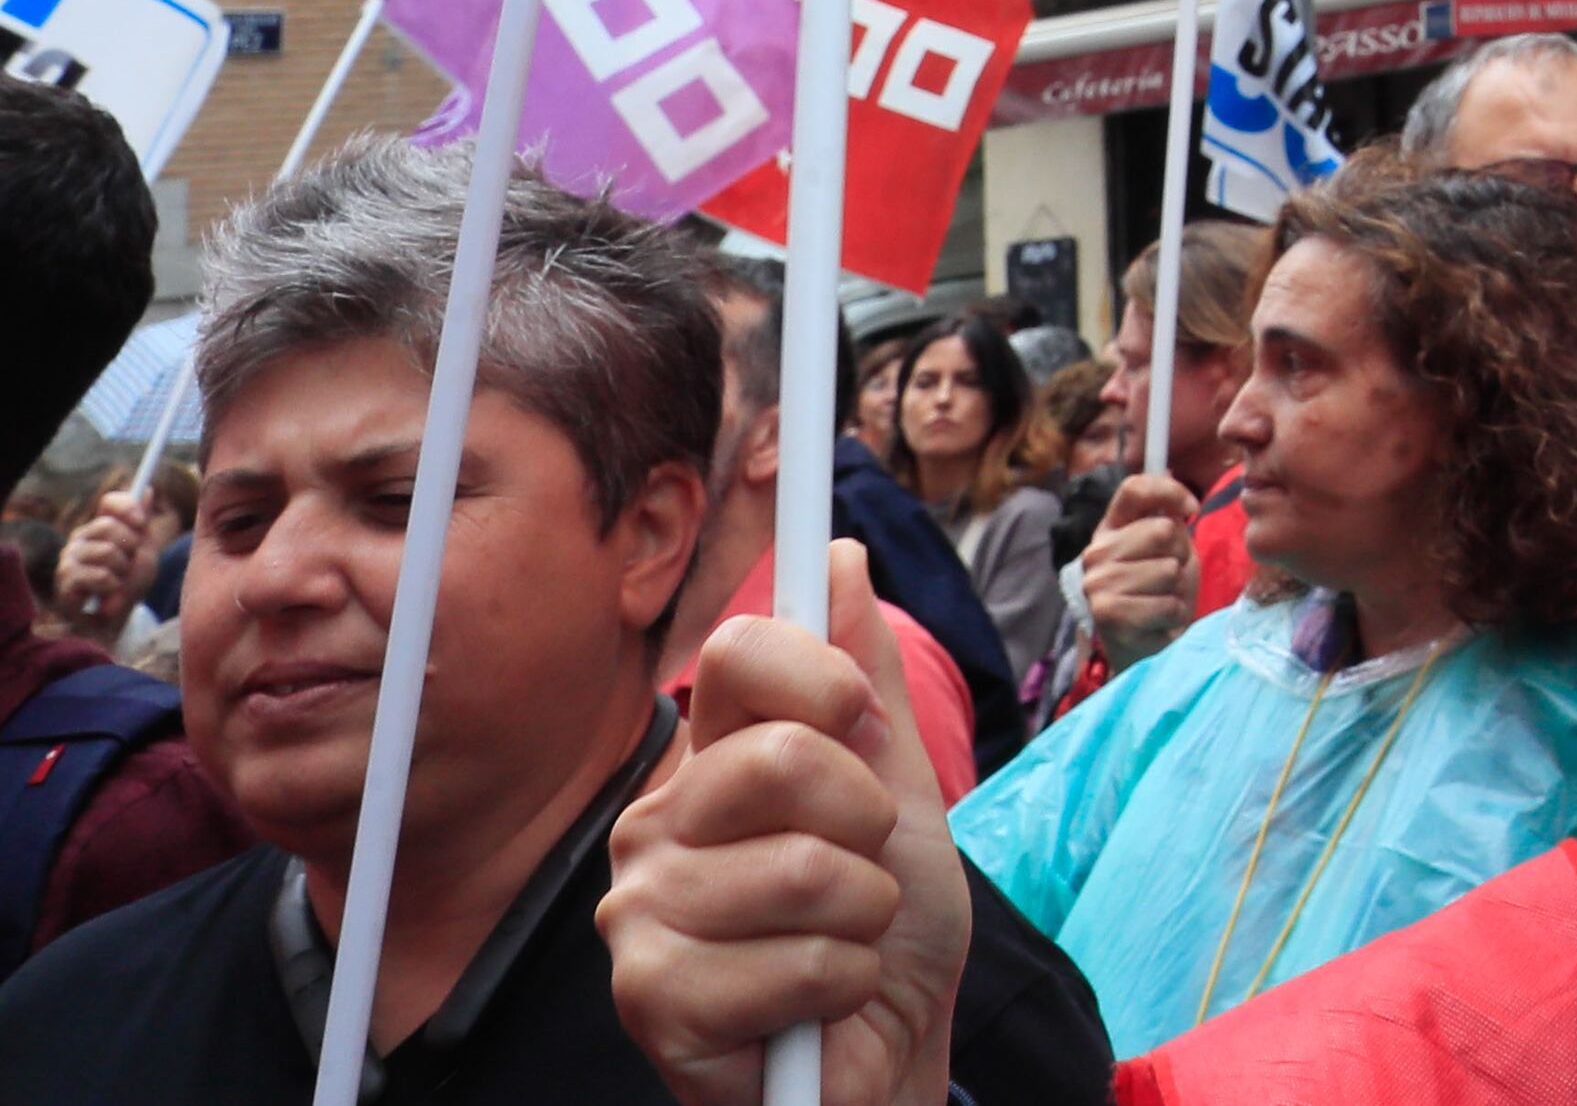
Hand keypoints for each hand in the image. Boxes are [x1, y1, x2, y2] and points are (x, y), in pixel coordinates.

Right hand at [48, 484, 152, 637]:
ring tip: (118, 583)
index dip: (129, 509)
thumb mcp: (143, 552)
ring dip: (123, 571)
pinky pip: (99, 576)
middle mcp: (80, 538)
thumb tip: (148, 489)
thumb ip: (143, 523)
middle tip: (129, 565)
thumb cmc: (128, 585)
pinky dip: (113, 586)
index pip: (110, 501)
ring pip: (106, 551)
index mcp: (100, 527)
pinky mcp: (65, 582)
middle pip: (108, 526)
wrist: (117, 620)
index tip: (143, 526)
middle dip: (130, 548)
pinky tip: (107, 594)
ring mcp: (68, 559)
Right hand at [600, 546, 965, 1105]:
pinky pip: (795, 961)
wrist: (883, 1056)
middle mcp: (656, 823)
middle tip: (860, 874)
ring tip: (838, 944)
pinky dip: (840, 984)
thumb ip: (866, 681)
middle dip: (869, 827)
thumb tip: (838, 556)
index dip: (824, 679)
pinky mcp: (650, 999)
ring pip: (802, 869)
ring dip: (863, 918)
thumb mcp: (900, 790)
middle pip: (784, 758)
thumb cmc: (884, 931)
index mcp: (711, 760)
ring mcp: (640, 912)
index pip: (742, 653)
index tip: (861, 728)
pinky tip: (812, 1005)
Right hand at [1079, 472, 1200, 670]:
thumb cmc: (1161, 593)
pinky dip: (1174, 615)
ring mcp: (1097, 585)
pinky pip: (1168, 605)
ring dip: (1178, 590)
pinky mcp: (1108, 616)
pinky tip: (1159, 623)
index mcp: (1110, 529)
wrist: (1145, 647)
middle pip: (1163, 530)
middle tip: (1172, 577)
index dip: (1170, 490)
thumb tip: (1185, 507)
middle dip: (1182, 555)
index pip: (1134, 488)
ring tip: (1163, 601)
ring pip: (1168, 569)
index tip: (1192, 510)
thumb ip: (1170, 523)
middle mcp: (1095, 553)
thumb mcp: (1170, 550)